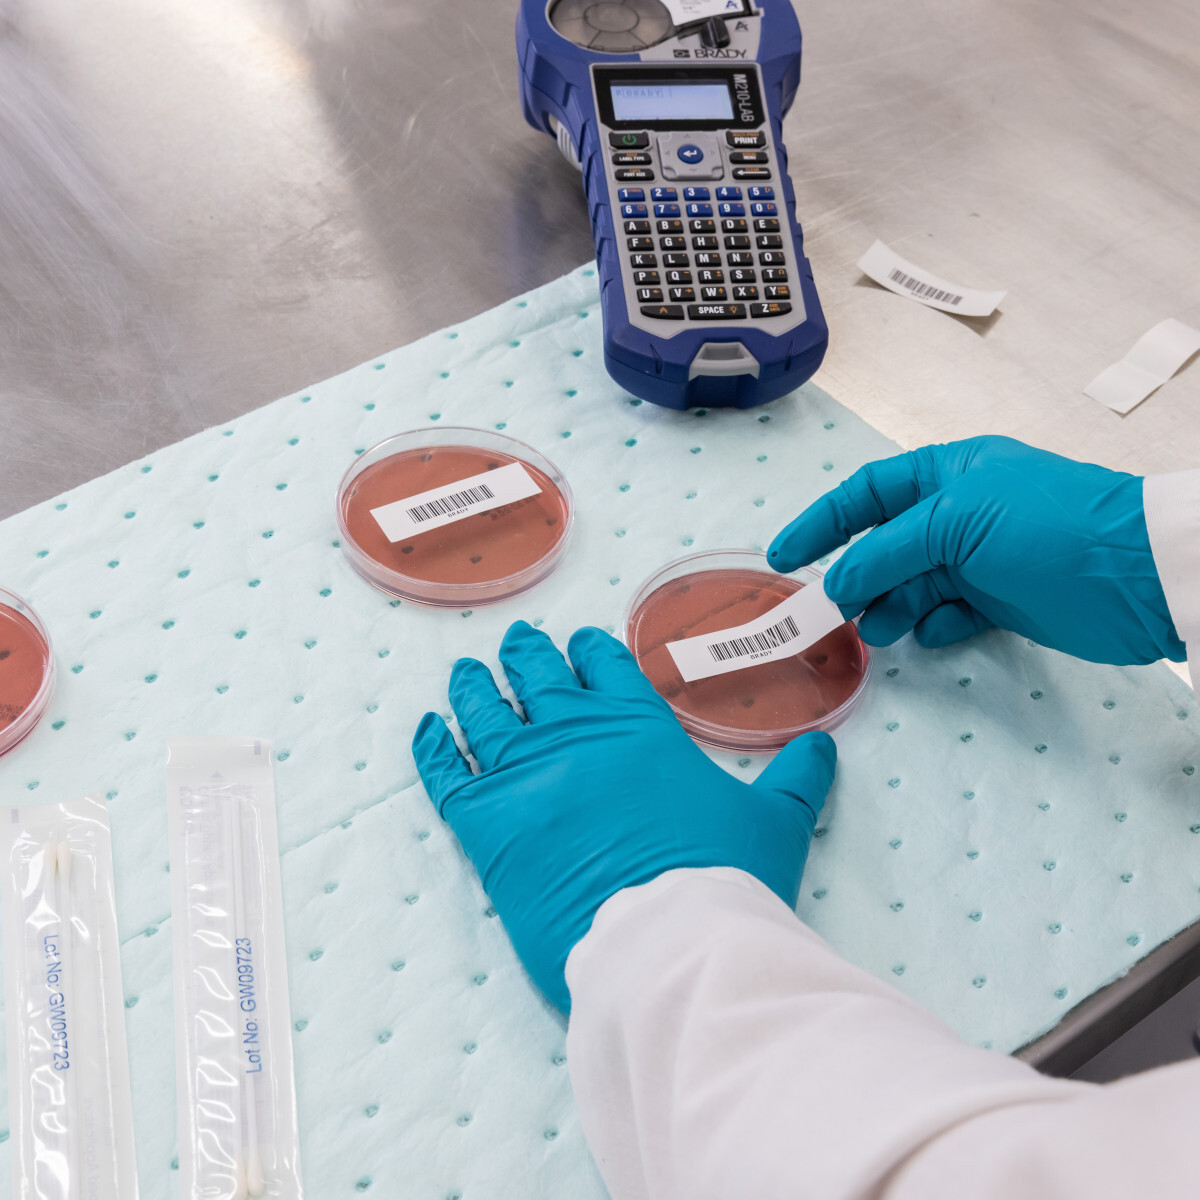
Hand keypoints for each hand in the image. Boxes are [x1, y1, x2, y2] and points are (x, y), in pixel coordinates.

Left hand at [412, 620, 836, 1012]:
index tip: (579, 641)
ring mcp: (523, 772)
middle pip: (537, 674)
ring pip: (482, 710)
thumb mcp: (775, 822)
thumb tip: (824, 746)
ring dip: (473, 686)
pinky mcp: (484, 821)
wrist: (663, 938)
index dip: (588, 647)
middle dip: (527, 654)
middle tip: (519, 643)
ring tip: (466, 672)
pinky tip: (427, 728)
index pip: (603, 663)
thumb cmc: (721, 875)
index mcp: (637, 723)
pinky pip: (444, 771)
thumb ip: (797, 777)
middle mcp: (573, 733)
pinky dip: (431, 745)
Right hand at [768, 435, 1183, 665]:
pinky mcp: (1003, 600)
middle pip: (885, 545)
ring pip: (913, 584)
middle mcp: (959, 512)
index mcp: (948, 473)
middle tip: (835, 611)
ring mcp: (981, 558)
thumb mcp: (954, 522)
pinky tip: (936, 632)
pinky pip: (950, 612)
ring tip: (881, 629)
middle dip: (857, 576)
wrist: (1136, 575)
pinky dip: (936, 625)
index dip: (821, 522)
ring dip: (891, 606)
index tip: (783, 557)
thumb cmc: (1045, 527)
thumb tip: (838, 583)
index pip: (867, 493)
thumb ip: (886, 552)